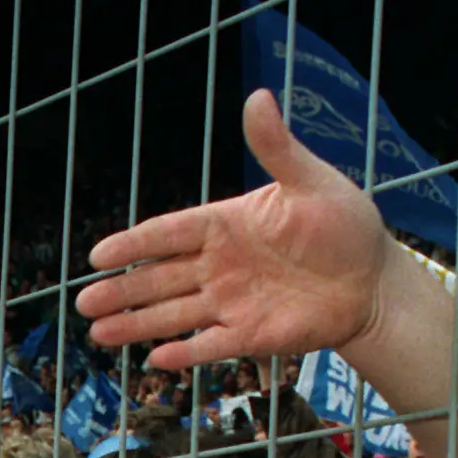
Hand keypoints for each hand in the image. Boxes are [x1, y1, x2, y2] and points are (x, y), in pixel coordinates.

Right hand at [78, 91, 393, 372]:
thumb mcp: (311, 181)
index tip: (98, 254)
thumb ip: (276, 148)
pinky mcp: (250, 335)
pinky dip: (184, 353)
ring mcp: (231, 302)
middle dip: (121, 291)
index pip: (169, 233)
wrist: (372, 279)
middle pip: (160, 278)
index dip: (134, 244)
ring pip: (173, 314)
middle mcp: (219, 265)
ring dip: (136, 324)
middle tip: (85, 301)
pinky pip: (210, 344)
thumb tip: (257, 98)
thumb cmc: (344, 225)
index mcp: (226, 224)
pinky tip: (155, 360)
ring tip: (98, 333)